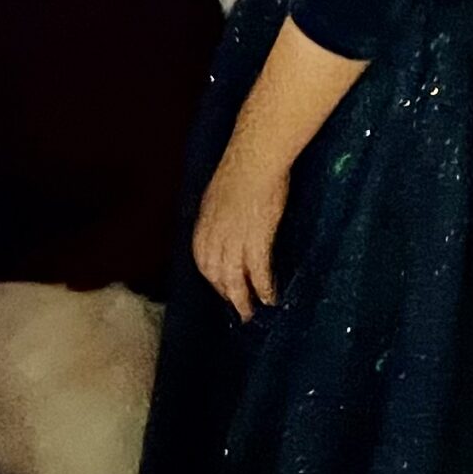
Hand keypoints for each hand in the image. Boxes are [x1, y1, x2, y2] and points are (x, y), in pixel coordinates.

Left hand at [191, 129, 291, 322]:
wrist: (254, 160)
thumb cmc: (240, 168)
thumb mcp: (219, 192)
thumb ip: (219, 213)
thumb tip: (226, 223)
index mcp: (204, 223)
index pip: (202, 259)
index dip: (211, 276)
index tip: (221, 286)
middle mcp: (214, 235)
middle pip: (216, 273)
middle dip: (225, 293)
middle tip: (237, 307)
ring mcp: (234, 239)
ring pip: (233, 278)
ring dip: (242, 299)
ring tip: (251, 313)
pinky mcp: (256, 240)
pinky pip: (257, 272)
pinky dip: (262, 287)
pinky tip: (269, 297)